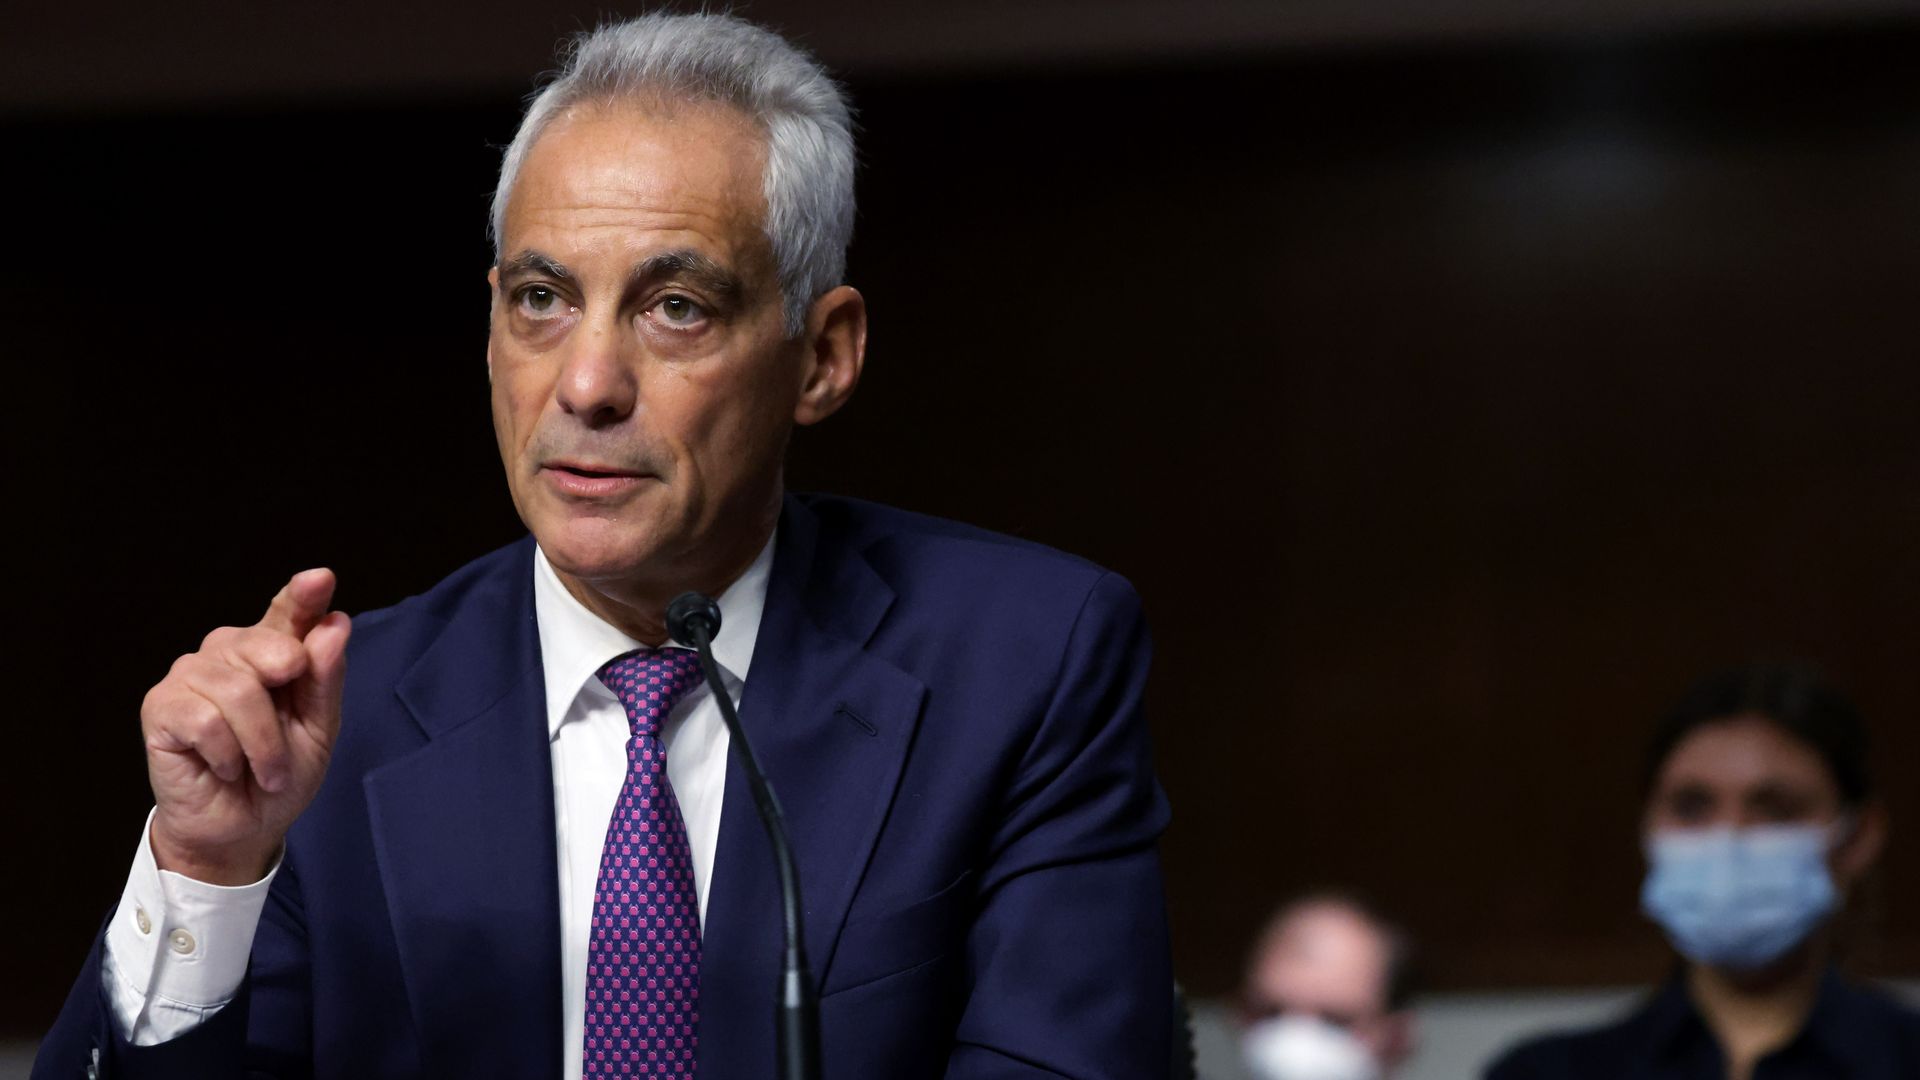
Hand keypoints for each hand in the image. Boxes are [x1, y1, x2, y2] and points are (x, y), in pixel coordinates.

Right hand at [143, 569, 351, 884]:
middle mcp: (228, 653)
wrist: (241, 829)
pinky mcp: (161, 705)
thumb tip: (334, 624)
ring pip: (238, 689)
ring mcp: (190, 675)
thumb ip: (325, 678)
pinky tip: (223, 767)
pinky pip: (206, 719)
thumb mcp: (319, 730)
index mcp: (273, 652)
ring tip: (260, 770)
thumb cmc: (279, 775)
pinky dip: (228, 754)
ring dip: (261, 744)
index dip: (304, 595)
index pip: (289, 613)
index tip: (320, 579)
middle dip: (286, 708)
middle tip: (284, 751)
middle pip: (269, 649)